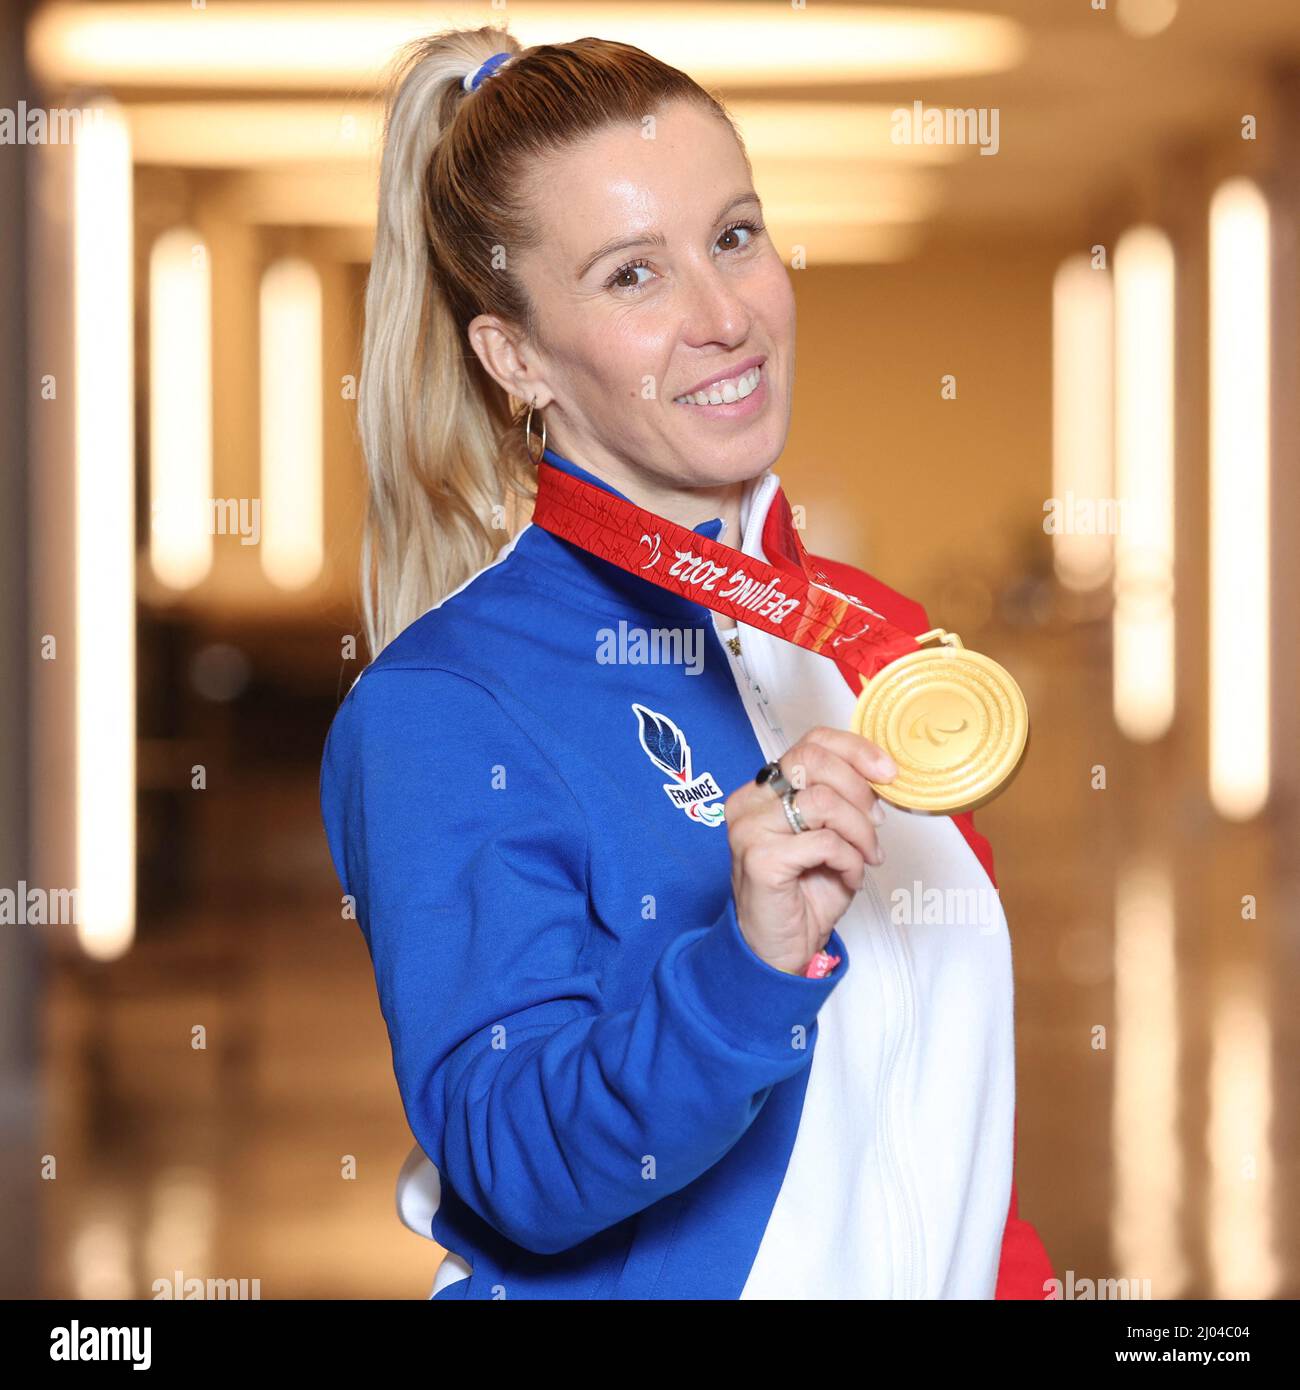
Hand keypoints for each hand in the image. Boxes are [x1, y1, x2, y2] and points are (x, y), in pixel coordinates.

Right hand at [723, 730, 896, 972]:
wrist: (779, 949)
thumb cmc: (805, 892)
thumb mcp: (829, 835)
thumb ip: (842, 801)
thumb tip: (880, 774)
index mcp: (762, 789)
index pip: (809, 743)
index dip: (855, 750)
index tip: (887, 773)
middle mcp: (748, 802)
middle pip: (813, 762)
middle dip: (860, 790)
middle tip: (878, 823)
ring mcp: (750, 829)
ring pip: (824, 801)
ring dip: (860, 832)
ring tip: (867, 857)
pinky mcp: (760, 859)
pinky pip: (825, 843)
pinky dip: (850, 860)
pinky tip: (850, 876)